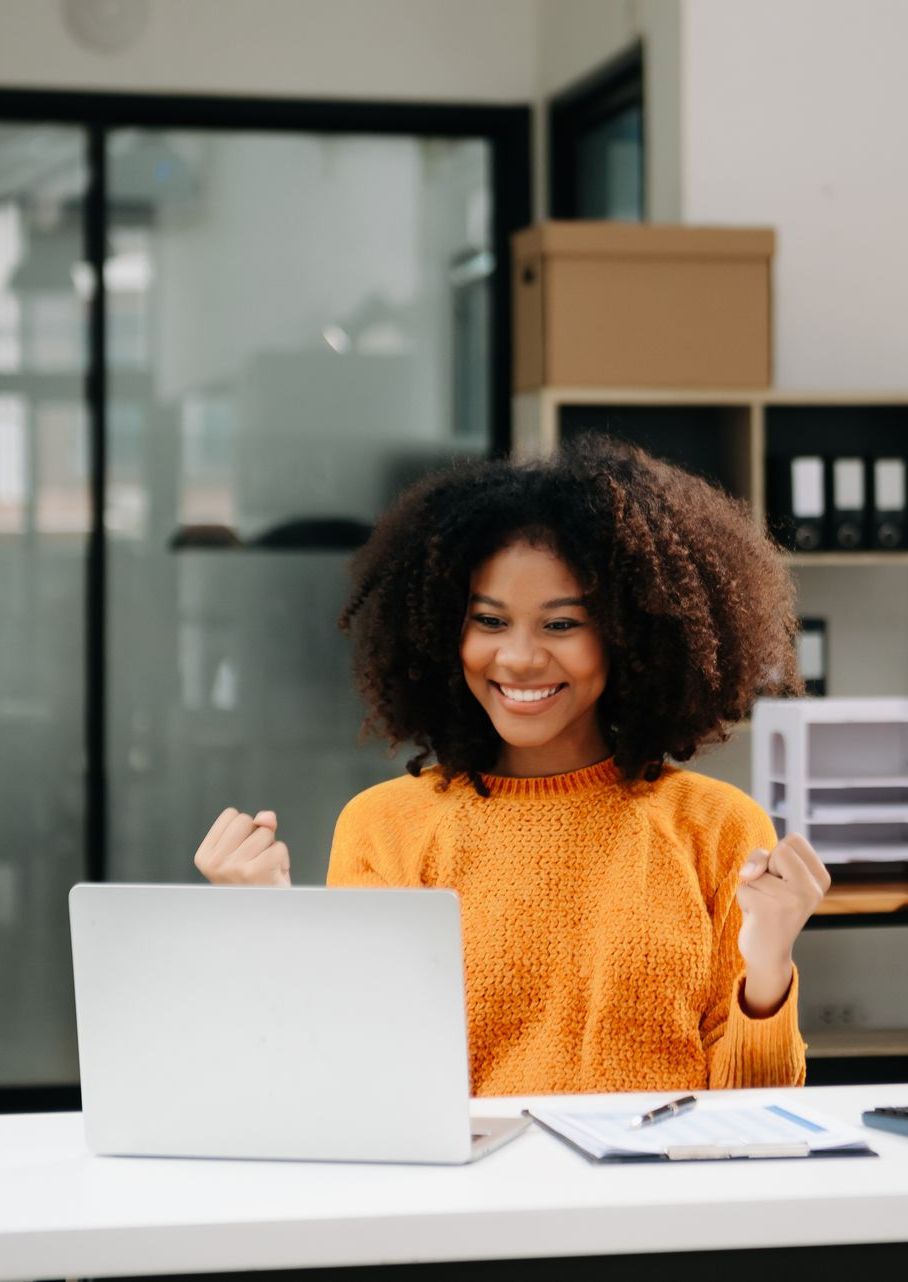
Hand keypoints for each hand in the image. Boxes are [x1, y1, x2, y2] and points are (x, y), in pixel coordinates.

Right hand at [194, 808, 290, 886]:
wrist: (262, 918)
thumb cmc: (254, 883)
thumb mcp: (247, 850)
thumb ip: (256, 826)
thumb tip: (266, 817)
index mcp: (205, 856)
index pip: (231, 815)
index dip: (244, 831)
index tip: (242, 853)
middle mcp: (215, 862)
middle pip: (247, 820)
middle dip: (257, 836)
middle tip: (255, 862)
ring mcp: (234, 867)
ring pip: (265, 832)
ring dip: (271, 848)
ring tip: (264, 869)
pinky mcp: (256, 871)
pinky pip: (279, 847)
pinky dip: (282, 860)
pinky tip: (273, 875)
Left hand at [736, 833, 830, 1014]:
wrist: (768, 952)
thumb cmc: (769, 905)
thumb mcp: (773, 874)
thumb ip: (762, 858)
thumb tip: (748, 873)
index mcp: (821, 878)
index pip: (794, 840)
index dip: (779, 856)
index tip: (784, 880)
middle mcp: (813, 890)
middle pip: (779, 848)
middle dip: (766, 868)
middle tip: (773, 894)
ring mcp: (794, 900)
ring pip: (758, 869)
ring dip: (753, 886)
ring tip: (764, 906)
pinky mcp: (771, 911)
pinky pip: (745, 887)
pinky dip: (744, 899)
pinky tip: (758, 916)